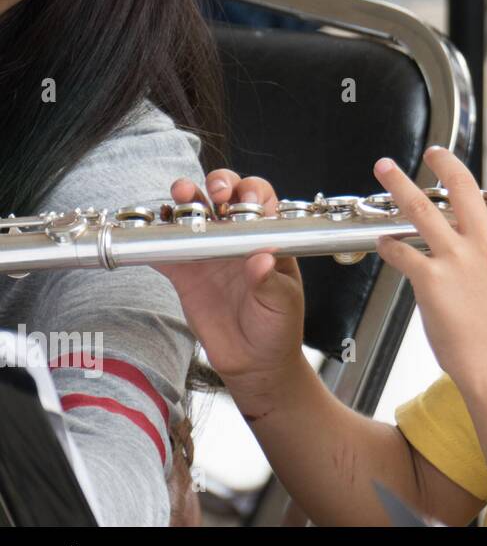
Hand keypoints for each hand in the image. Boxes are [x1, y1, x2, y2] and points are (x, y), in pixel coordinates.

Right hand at [153, 170, 305, 413]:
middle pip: (224, 196)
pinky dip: (152, 239)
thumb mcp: (282, 303)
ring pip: (192, 215)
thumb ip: (270, 282)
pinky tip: (144, 232)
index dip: (252, 192)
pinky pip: (164, 250)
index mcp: (266, 238)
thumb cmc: (278, 327)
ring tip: (180, 197)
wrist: (254, 362)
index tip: (245, 201)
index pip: (261, 201)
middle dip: (218, 184)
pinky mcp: (184, 272)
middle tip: (215, 194)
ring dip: (184, 200)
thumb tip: (262, 260)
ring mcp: (208, 252)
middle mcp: (236, 238)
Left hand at [371, 148, 486, 397]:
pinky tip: (383, 242)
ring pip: (422, 208)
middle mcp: (484, 245)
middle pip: (463, 188)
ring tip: (385, 168)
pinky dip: (389, 244)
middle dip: (445, 162)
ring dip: (399, 184)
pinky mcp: (430, 280)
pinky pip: (402, 250)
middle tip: (433, 152)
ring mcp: (456, 260)